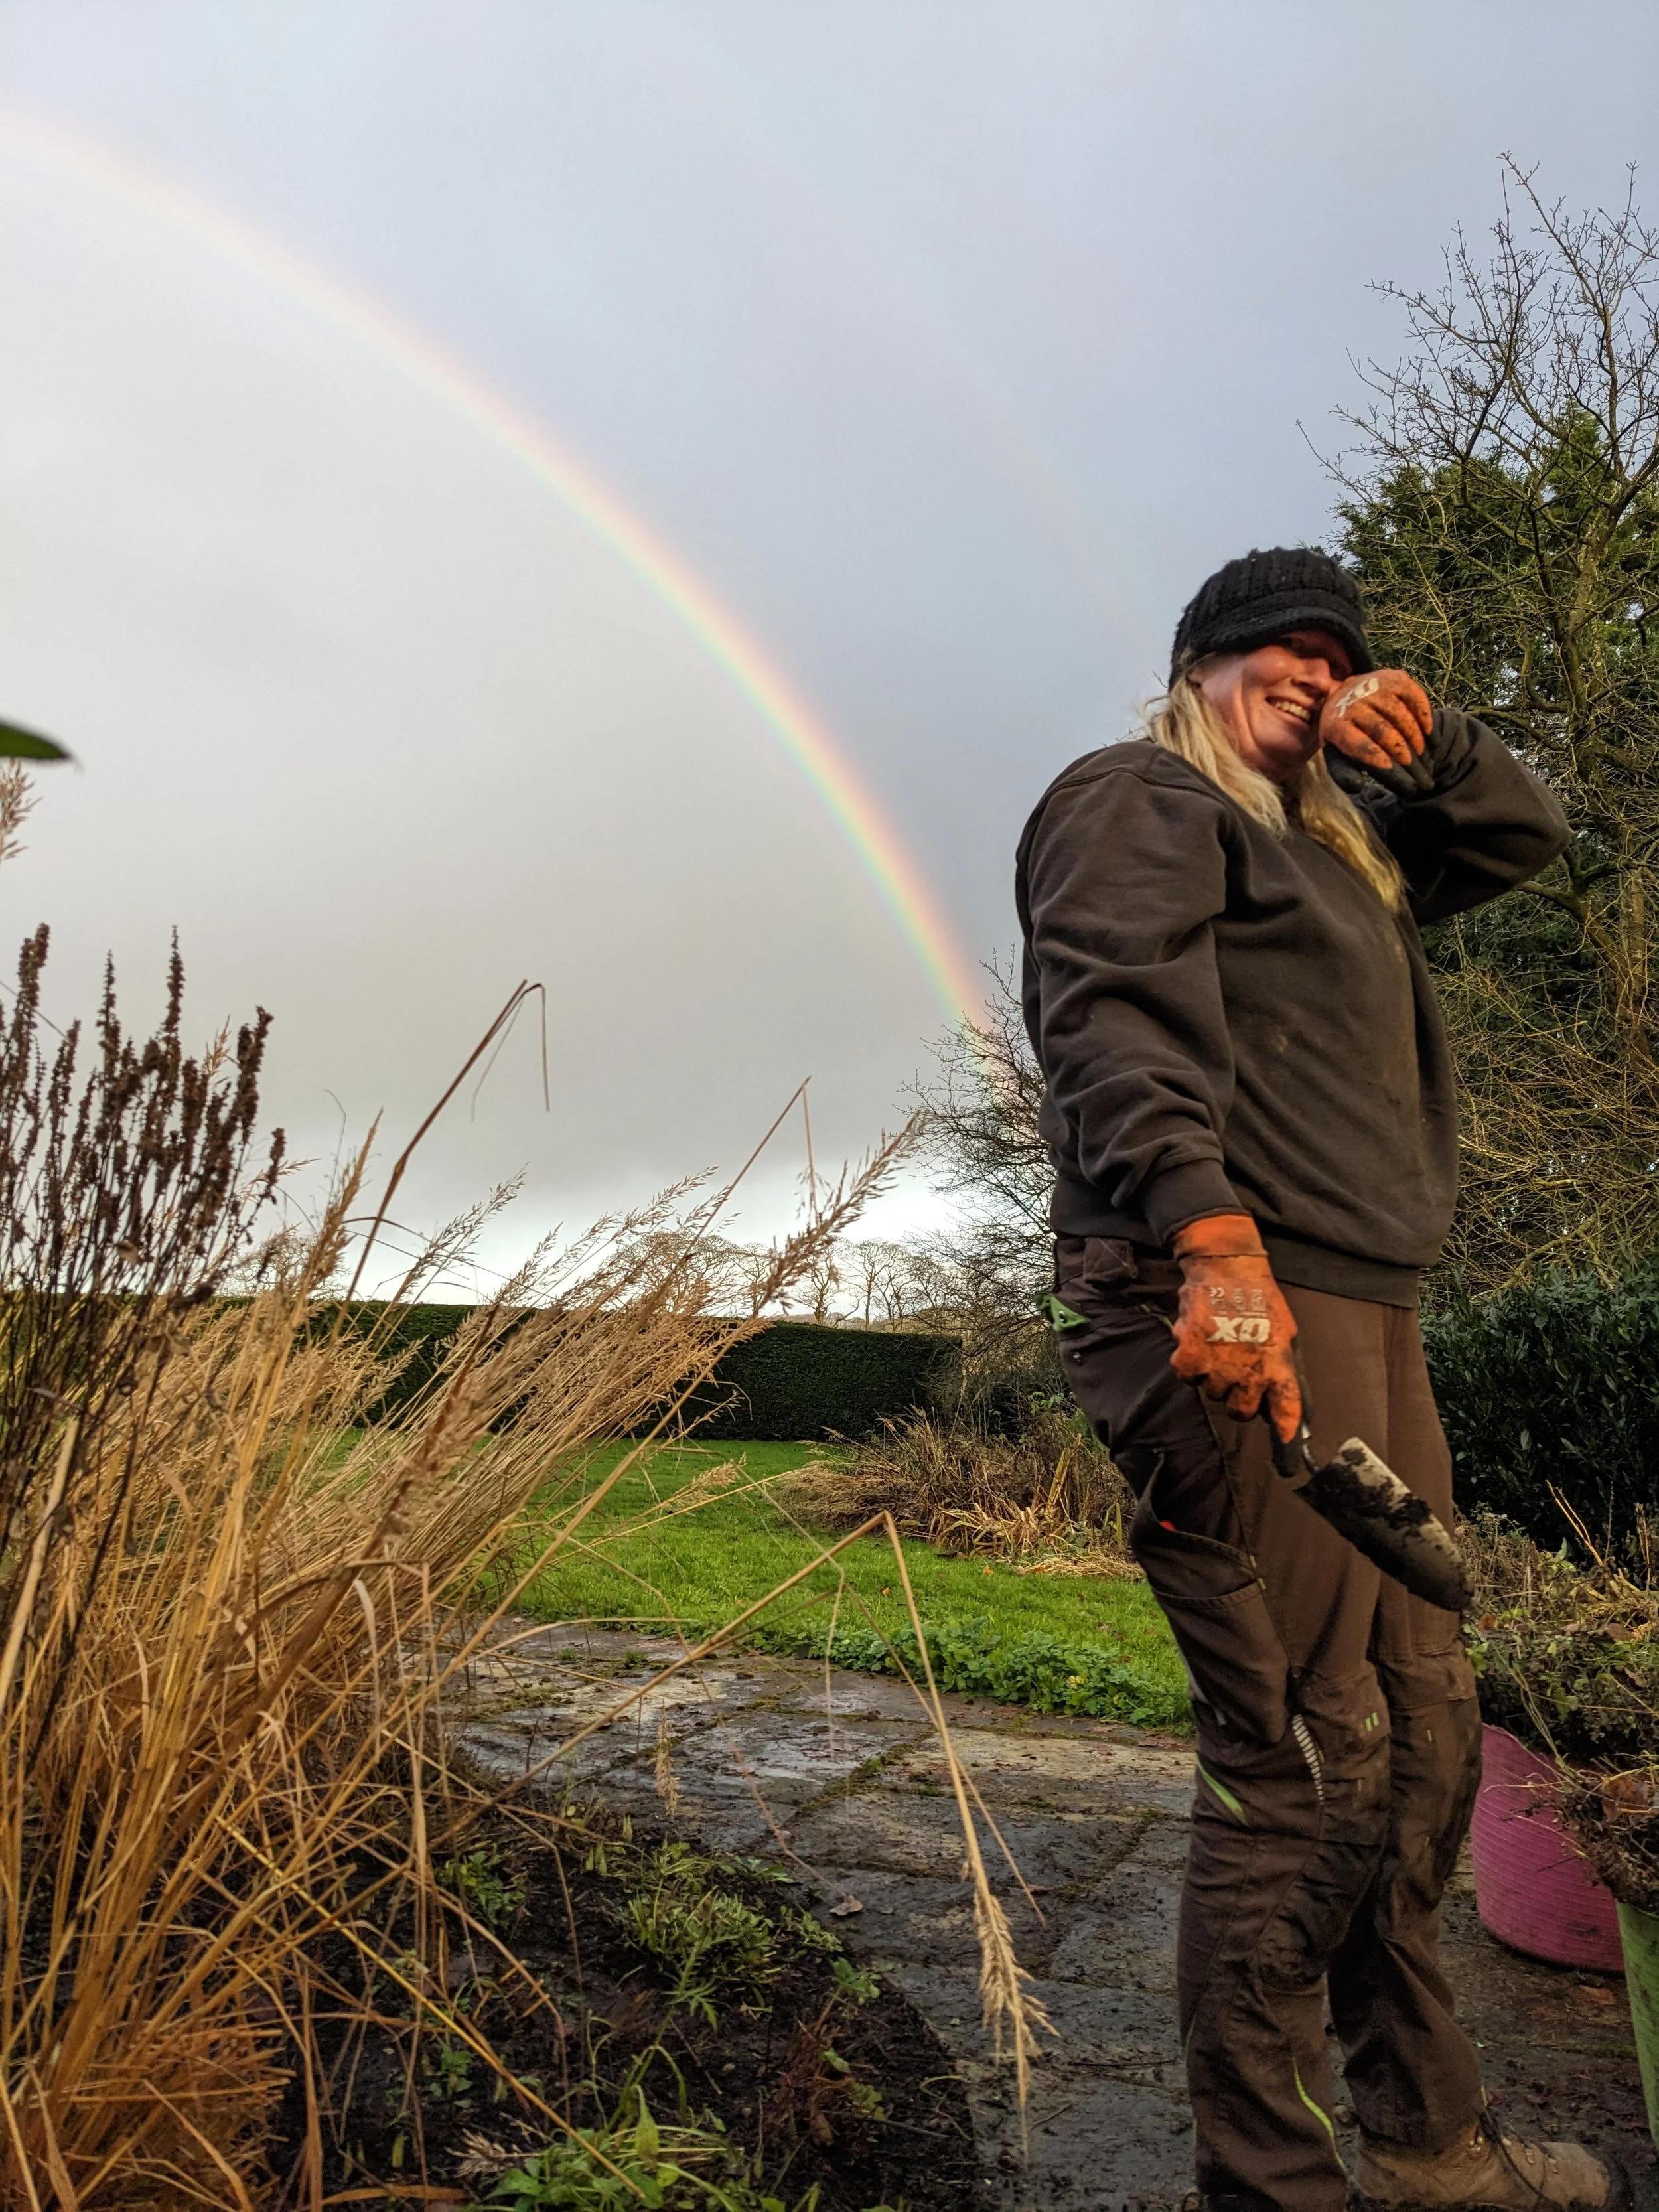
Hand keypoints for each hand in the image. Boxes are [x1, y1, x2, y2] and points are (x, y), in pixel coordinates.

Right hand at [1168, 1213, 1301, 1441]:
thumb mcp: (1285, 1332)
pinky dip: (1190, 1364)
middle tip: (1236, 1374)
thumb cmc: (1259, 1298)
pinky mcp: (1190, 1357)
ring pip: (1211, 1394)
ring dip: (1213, 1377)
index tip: (1287, 1456)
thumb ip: (1283, 1368)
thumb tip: (1283, 1400)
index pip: (1286, 1409)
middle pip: (1240, 1412)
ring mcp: (1218, 1367)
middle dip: (1238, 1398)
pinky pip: (1187, 1378)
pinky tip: (1199, 1343)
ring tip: (1218, 1346)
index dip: (1286, 1435)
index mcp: (1278, 1366)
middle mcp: (1249, 1372)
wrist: (1226, 1268)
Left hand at [1318, 668, 1432, 775]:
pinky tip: (1429, 733)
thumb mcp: (1337, 753)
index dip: (1375, 757)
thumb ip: (1344, 773)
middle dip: (1401, 752)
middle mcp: (1353, 702)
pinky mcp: (1394, 678)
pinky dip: (1424, 716)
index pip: (1357, 743)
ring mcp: (1374, 686)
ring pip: (1400, 714)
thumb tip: (1357, 786)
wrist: (1346, 695)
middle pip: (1382, 730)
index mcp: (1335, 725)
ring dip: (1415, 737)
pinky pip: (1415, 697)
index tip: (1391, 769)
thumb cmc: (1346, 733)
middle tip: (1414, 770)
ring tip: (1422, 755)